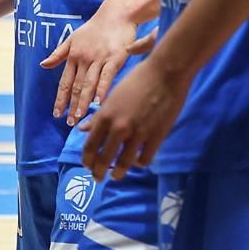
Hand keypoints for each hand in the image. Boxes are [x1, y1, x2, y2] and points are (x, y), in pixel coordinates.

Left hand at [41, 8, 139, 127]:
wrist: (117, 13)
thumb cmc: (96, 27)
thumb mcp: (73, 38)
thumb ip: (59, 53)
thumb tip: (43, 65)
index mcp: (73, 56)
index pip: (64, 82)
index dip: (60, 99)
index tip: (57, 114)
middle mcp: (84, 59)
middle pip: (76, 87)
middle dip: (72, 106)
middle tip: (69, 123)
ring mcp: (99, 58)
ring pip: (89, 84)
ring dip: (84, 103)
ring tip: (80, 118)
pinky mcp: (115, 57)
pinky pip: (107, 76)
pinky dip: (102, 89)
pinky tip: (99, 102)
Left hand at [79, 54, 187, 180]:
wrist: (167, 72)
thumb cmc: (138, 78)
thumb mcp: (113, 96)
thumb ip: (98, 116)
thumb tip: (81, 129)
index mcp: (105, 116)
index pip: (89, 147)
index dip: (87, 160)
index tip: (88, 165)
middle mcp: (118, 128)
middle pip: (104, 160)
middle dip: (98, 172)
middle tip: (99, 177)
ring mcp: (138, 133)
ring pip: (123, 164)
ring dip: (118, 173)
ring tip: (117, 175)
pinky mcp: (156, 136)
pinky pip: (144, 159)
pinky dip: (140, 163)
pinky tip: (139, 161)